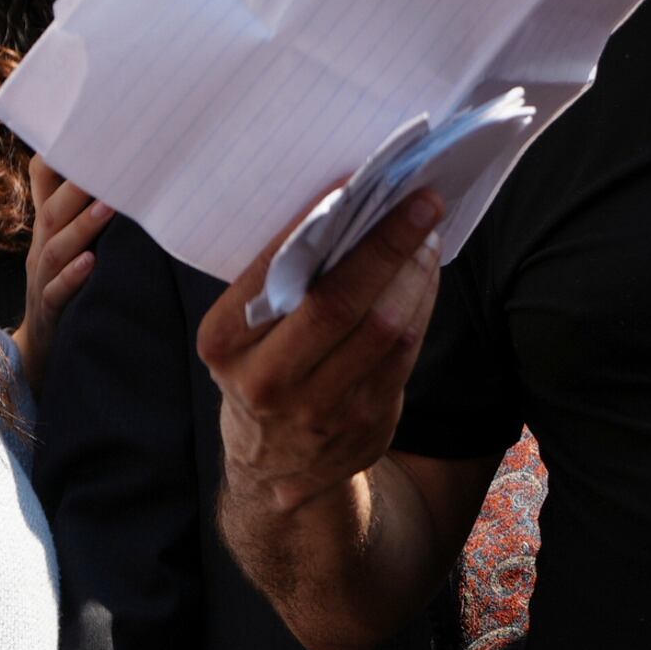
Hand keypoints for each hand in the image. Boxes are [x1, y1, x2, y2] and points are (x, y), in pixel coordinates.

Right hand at [14, 159, 113, 390]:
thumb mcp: (71, 243)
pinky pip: (57, 292)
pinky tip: (91, 264)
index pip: (45, 180)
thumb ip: (88, 209)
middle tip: (110, 161)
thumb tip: (129, 171)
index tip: (84, 127)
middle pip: (53, 210)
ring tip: (109, 207)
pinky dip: (73, 277)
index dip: (58, 154)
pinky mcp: (51, 313)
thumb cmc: (66, 285)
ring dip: (82, 226)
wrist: (40, 349)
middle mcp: (42, 247)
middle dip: (77, 185)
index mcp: (49, 226)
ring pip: (57, 248)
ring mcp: (42, 279)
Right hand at [199, 189, 447, 517]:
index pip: (275, 273)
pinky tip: (426, 274)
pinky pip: (407, 353)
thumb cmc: (257, 368)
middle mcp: (267, 381)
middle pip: (341, 303)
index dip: (321, 224)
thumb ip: (276, 283)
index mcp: (224, 343)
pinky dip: (422, 304)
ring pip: (386, 328)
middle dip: (388, 245)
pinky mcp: (366, 424)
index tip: (356, 183)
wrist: (272, 466)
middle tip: (421, 201)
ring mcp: (321, 409)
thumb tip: (342, 206)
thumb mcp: (241, 331)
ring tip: (426, 232)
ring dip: (414, 272)